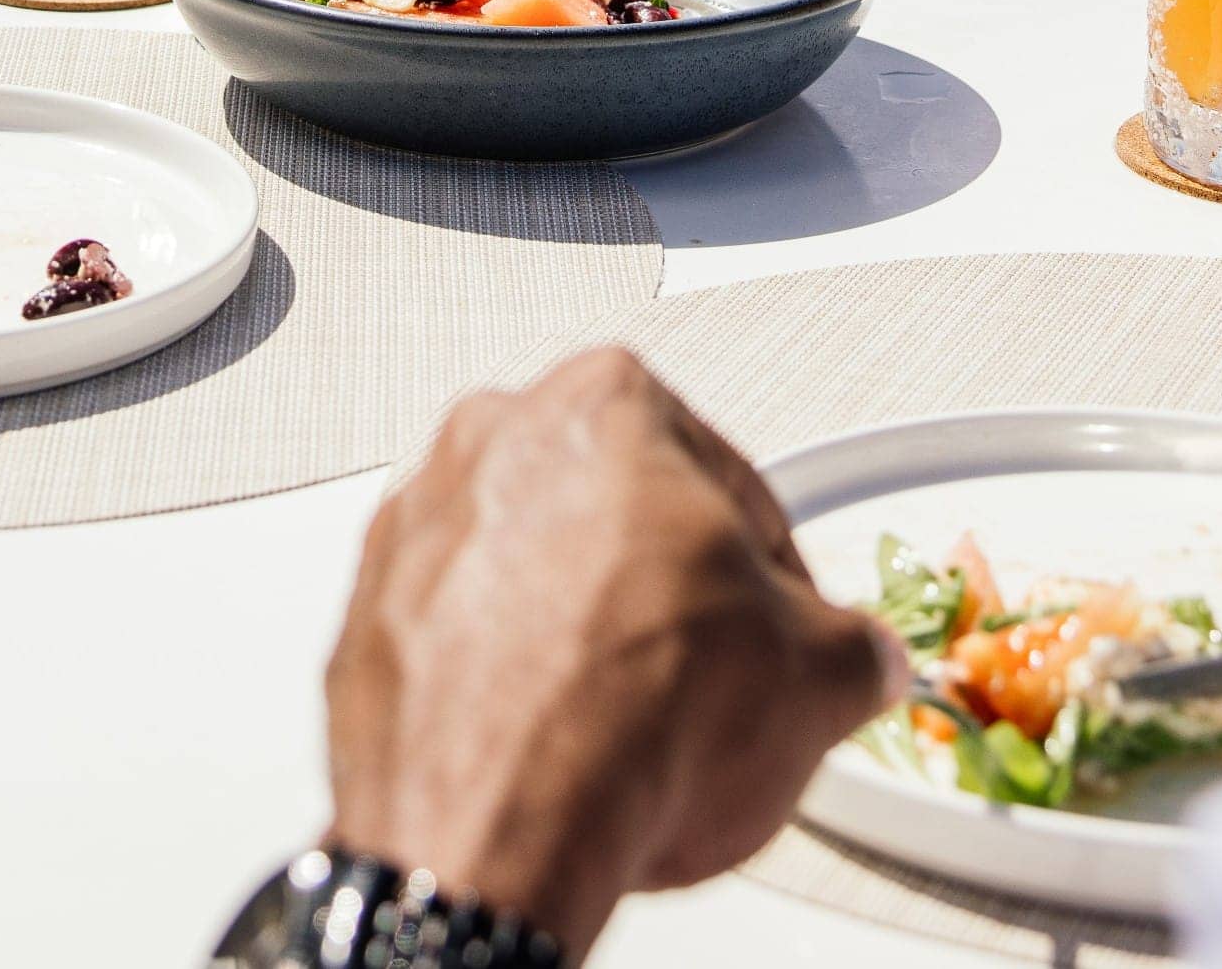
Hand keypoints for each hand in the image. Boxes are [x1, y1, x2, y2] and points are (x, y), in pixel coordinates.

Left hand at [325, 348, 907, 961]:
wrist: (493, 820)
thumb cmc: (627, 716)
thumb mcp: (814, 676)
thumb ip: (850, 646)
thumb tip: (854, 661)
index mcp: (606, 401)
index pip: (727, 482)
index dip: (774, 574)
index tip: (785, 627)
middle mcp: (495, 435)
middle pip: (618, 516)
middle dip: (665, 593)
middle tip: (710, 680)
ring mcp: (419, 520)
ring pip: (531, 569)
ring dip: (576, 631)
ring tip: (625, 727)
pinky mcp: (368, 610)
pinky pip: (459, 632)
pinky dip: (498, 677)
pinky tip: (548, 744)